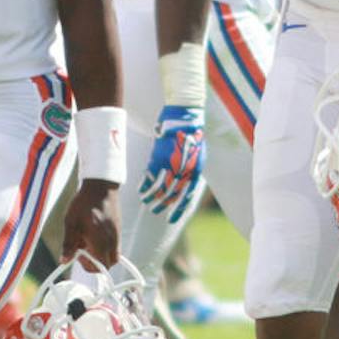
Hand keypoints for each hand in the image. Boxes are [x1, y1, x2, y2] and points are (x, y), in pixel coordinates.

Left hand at [60, 179, 119, 265]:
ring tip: (87, 239)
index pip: (100, 267)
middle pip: (108, 264)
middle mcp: (112, 241)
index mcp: (101, 242)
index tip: (78, 254)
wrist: (100, 186)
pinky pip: (114, 246)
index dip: (88, 266)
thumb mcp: (71, 223)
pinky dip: (105, 246)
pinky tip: (93, 233)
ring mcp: (117, 235)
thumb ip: (69, 244)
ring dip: (100, 254)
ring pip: (112, 255)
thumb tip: (64, 261)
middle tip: (83, 249)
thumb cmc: (84, 203)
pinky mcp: (118, 229)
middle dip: (95, 262)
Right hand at [139, 106, 204, 223]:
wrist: (184, 118)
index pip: (186, 198)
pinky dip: (145, 185)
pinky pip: (150, 176)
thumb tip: (186, 184)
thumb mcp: (197, 157)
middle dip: (163, 206)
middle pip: (171, 195)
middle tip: (155, 212)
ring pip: (159, 188)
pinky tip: (141, 191)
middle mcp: (183, 172)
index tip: (171, 220)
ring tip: (146, 203)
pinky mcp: (159, 158)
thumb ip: (192, 172)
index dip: (178, 210)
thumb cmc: (192, 136)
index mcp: (194, 173)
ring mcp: (170, 166)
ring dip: (152, 198)